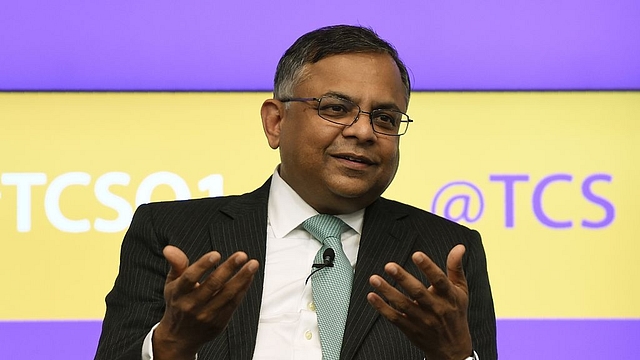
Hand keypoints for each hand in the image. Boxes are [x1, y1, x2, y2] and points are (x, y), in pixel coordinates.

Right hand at [153, 245, 258, 359]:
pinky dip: (243, 288)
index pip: (190, 278)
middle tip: (241, 255)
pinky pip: (233, 303)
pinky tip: (249, 276)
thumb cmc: (178, 304)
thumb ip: (176, 264)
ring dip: (242, 278)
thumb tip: (169, 248)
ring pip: (227, 294)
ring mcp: (206, 315)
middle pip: (212, 285)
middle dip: (228, 268)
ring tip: (253, 264)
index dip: (203, 265)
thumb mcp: (172, 284)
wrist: (179, 338)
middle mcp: (192, 304)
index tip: (216, 254)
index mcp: (179, 293)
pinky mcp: (219, 322)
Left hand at [367, 244, 471, 359]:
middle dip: (403, 278)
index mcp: (449, 296)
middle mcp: (435, 308)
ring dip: (387, 291)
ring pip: (403, 305)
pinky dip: (382, 308)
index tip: (416, 255)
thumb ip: (456, 268)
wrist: (452, 348)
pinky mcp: (411, 328)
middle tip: (389, 266)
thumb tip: (459, 247)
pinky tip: (372, 296)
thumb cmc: (455, 313)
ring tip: (375, 279)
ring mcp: (422, 320)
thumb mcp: (460, 290)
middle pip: (418, 292)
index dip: (428, 267)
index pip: (439, 280)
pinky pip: (394, 318)